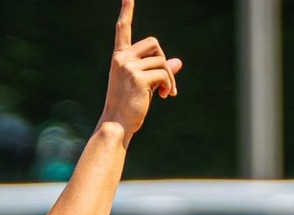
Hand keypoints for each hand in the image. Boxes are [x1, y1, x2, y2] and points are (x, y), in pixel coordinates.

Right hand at [99, 0, 182, 140]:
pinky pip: (164, 73)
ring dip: (169, 78)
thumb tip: (177, 63)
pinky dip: (169, 84)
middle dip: (163, 60)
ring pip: (162, 61)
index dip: (126, 11)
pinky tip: (165, 96)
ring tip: (166, 93)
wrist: (117, 123)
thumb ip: (157, 70)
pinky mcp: (138, 77)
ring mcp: (128, 66)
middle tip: (164, 81)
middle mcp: (122, 58)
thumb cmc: (128, 106)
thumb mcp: (143, 84)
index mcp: (119, 57)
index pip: (123, 30)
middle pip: (154, 43)